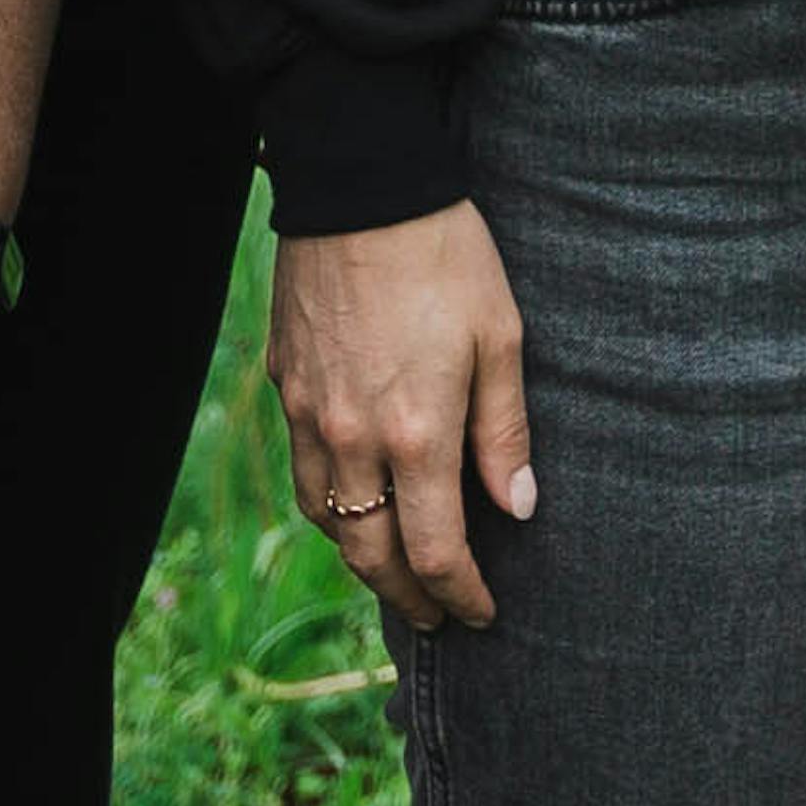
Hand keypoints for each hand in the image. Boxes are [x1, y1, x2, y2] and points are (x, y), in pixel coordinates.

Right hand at [273, 206, 535, 633]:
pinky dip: (329, 508)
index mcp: (417, 432)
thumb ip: (505, 431)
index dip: (460, 593)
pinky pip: (304, 472)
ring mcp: (311, 414)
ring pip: (327, 521)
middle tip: (437, 617)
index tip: (482, 613)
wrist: (364, 188)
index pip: (435, 550)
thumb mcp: (502, 337)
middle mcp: (354, 438)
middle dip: (408, 597)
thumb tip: (519, 508)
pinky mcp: (286, 384)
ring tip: (396, 572)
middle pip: (371, 554)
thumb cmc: (446, 256)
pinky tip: (353, 504)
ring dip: (363, 559)